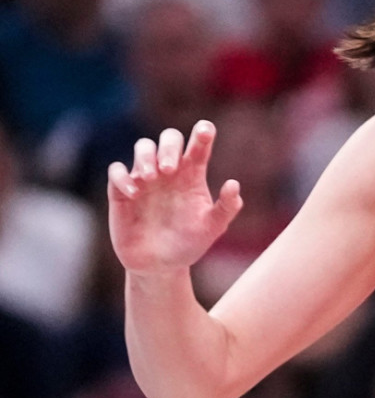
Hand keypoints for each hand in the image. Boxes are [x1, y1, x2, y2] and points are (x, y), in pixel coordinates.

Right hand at [108, 120, 242, 274]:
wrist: (160, 266)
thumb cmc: (190, 243)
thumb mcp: (212, 228)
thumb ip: (226, 207)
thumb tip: (234, 184)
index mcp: (193, 174)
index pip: (199, 146)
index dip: (202, 133)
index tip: (205, 131)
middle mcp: (169, 171)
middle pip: (169, 138)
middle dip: (170, 146)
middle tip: (171, 169)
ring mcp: (145, 179)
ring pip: (142, 146)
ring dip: (147, 156)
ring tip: (152, 177)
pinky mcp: (121, 192)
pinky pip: (117, 171)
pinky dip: (123, 176)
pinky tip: (134, 193)